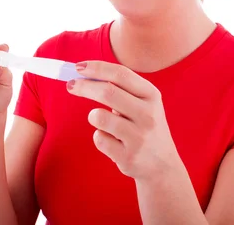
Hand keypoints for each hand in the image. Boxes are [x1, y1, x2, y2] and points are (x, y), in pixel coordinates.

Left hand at [66, 61, 182, 180]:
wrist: (163, 166)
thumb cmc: (145, 127)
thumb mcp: (143, 104)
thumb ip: (120, 89)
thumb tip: (84, 75)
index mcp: (152, 96)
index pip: (121, 74)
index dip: (97, 68)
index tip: (78, 67)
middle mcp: (148, 115)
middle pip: (107, 92)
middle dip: (84, 86)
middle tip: (71, 85)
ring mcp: (139, 137)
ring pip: (99, 117)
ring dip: (93, 116)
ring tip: (102, 121)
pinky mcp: (128, 157)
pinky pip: (99, 139)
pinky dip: (100, 137)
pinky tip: (112, 142)